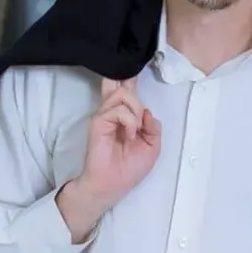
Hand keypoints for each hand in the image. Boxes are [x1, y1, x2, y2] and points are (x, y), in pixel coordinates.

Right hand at [57, 78, 160, 239]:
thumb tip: (147, 112)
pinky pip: (118, 110)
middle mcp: (113, 113)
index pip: (127, 92)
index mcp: (126, 117)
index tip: (135, 67)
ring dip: (135, 111)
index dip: (131, 79)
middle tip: (135, 93)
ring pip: (123, 94)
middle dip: (130, 81)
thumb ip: (153, 127)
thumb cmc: (129, 169)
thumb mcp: (152, 147)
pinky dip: (129, 121)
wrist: (112, 184)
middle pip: (121, 85)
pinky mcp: (98, 122)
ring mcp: (105, 116)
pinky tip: (129, 134)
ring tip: (134, 130)